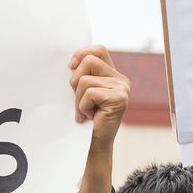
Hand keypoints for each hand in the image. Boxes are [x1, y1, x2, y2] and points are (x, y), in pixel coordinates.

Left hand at [69, 46, 128, 192]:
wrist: (97, 142)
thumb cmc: (89, 117)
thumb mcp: (84, 92)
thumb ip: (83, 75)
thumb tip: (70, 63)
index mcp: (114, 75)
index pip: (99, 50)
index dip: (82, 53)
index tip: (71, 66)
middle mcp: (121, 80)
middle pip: (89, 62)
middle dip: (76, 81)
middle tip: (79, 100)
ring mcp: (122, 89)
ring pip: (85, 80)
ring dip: (79, 98)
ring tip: (86, 111)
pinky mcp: (119, 98)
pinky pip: (89, 93)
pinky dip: (83, 106)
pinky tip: (90, 116)